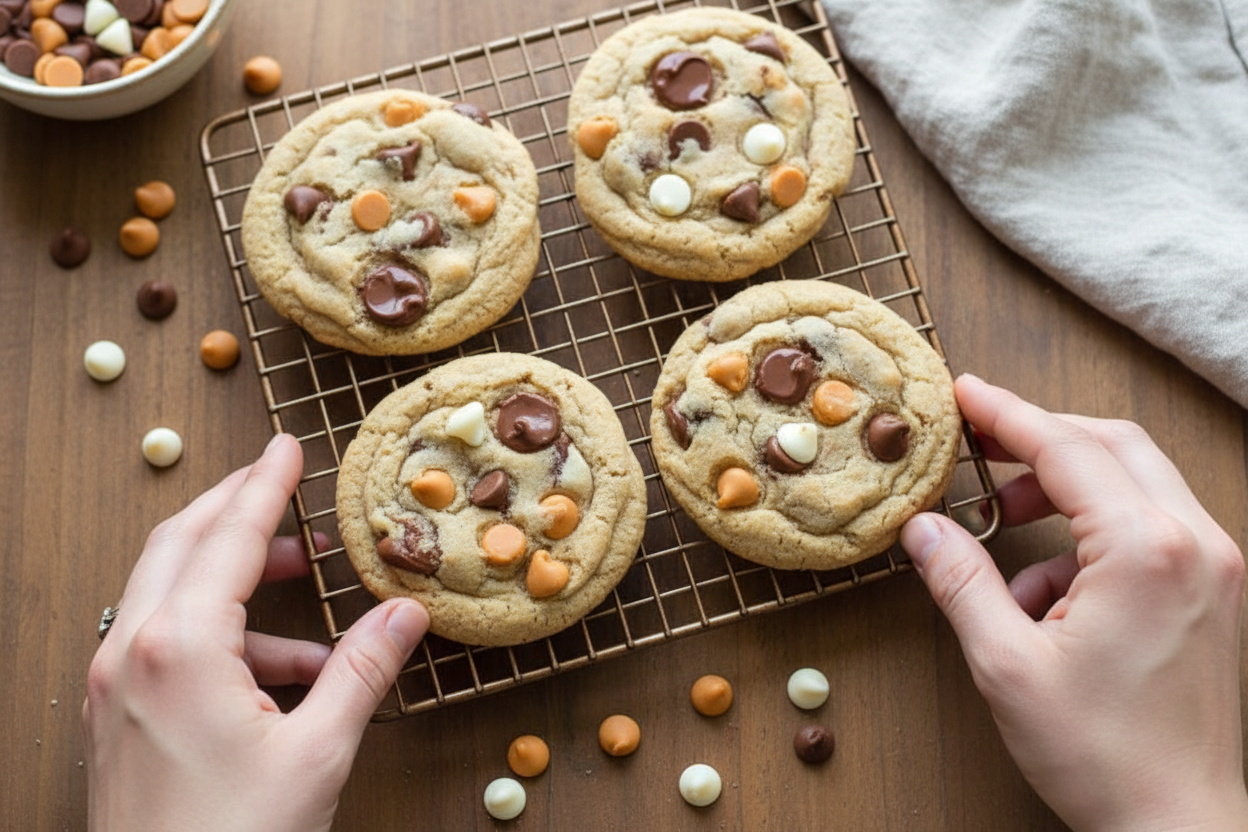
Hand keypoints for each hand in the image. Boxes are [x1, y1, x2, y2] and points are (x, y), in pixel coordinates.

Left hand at [83, 434, 428, 831]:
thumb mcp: (315, 754)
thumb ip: (361, 673)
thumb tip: (403, 615)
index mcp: (179, 649)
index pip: (231, 537)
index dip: (266, 486)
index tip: (288, 446)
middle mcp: (132, 653)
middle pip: (181, 542)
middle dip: (236, 507)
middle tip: (283, 484)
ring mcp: (115, 686)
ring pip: (168, 589)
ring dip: (235, 574)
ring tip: (305, 587)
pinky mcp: (116, 716)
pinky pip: (164, 640)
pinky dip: (221, 630)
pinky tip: (283, 668)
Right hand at [901, 375, 1247, 831]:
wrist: (1181, 826)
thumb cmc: (1105, 756)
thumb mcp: (1007, 664)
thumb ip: (961, 582)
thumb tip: (924, 529)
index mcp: (1146, 551)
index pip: (1066, 450)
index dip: (1006, 415)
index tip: (964, 395)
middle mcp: (1195, 544)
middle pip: (1113, 445)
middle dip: (1040, 438)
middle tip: (979, 444)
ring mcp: (1216, 568)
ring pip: (1137, 481)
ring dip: (1068, 487)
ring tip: (1008, 523)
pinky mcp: (1217, 594)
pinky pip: (1152, 529)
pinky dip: (1094, 535)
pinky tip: (1047, 590)